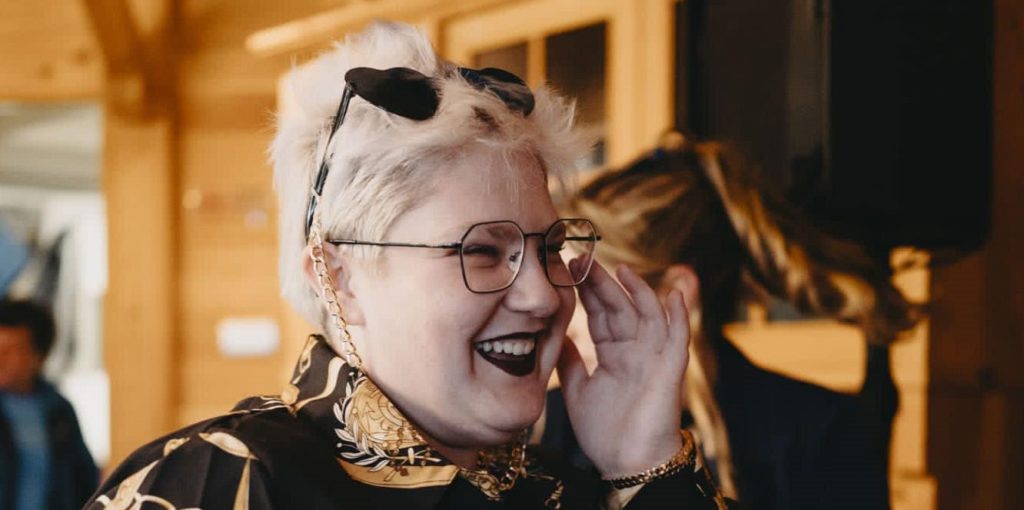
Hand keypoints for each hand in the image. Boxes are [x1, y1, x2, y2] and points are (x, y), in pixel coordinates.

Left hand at [557, 261, 689, 477]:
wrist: (626, 464)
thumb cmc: (605, 432)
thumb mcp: (576, 390)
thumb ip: (569, 362)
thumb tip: (554, 334)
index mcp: (613, 354)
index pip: (600, 314)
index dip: (586, 291)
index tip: (568, 267)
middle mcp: (635, 351)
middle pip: (620, 308)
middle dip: (602, 283)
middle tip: (583, 258)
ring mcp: (654, 358)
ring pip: (647, 315)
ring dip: (638, 291)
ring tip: (621, 268)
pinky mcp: (670, 371)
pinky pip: (678, 339)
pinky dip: (679, 316)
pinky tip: (675, 295)